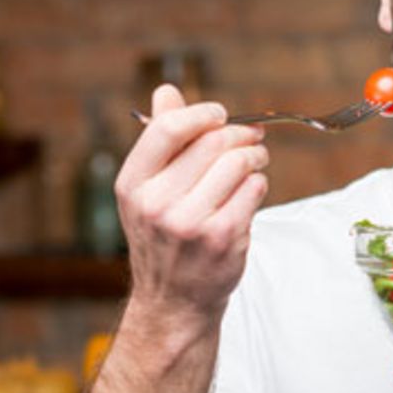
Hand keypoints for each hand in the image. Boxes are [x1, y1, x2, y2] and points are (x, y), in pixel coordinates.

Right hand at [114, 84, 269, 325]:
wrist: (174, 301)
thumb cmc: (165, 237)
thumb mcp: (148, 190)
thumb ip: (161, 139)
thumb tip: (167, 91)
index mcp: (133, 184)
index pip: (168, 128)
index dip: (202, 113)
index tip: (220, 114)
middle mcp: (156, 203)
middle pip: (212, 142)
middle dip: (240, 134)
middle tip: (251, 138)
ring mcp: (189, 223)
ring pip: (238, 163)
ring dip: (255, 156)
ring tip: (255, 162)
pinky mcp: (222, 237)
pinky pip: (254, 189)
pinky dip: (259, 184)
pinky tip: (250, 192)